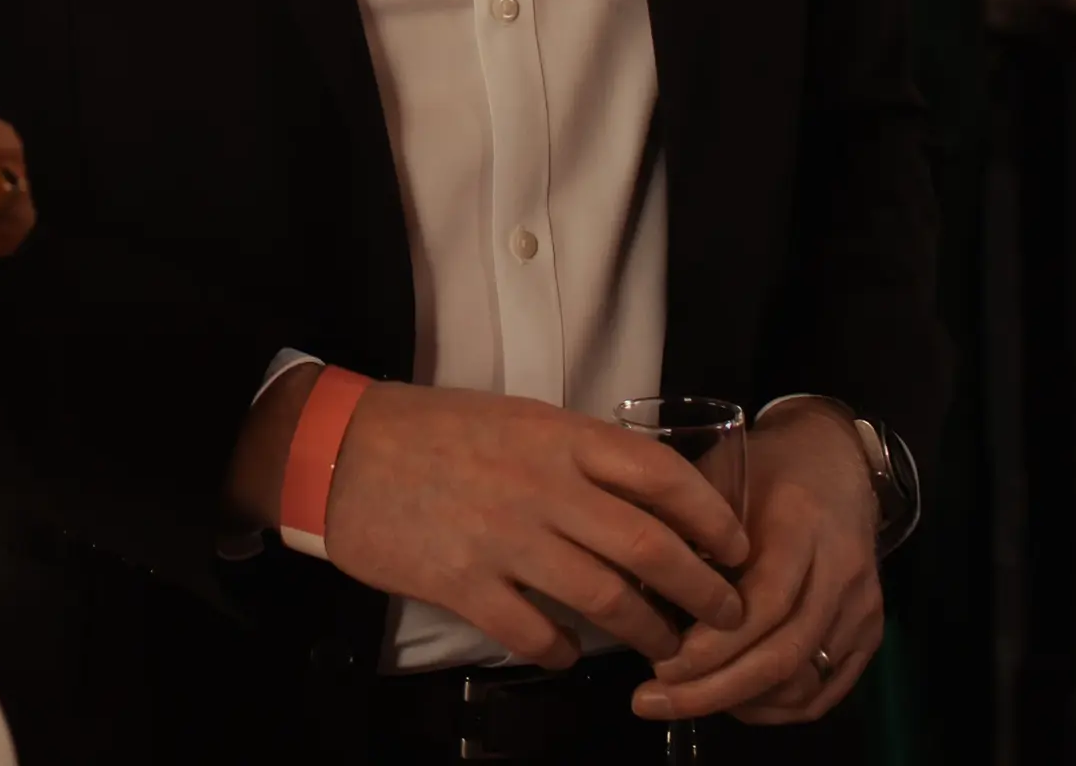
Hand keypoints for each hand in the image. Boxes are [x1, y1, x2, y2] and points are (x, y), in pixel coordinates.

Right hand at [313, 385, 752, 668]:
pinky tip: (570, 656)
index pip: (661, 474)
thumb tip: (646, 494)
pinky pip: (536, 633)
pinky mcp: (463, 584)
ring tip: (666, 649)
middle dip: (702, 590)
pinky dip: (564, 653)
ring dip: (649, 632)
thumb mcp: (515, 418)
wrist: (338, 450)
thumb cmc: (431, 431)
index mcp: (558, 436)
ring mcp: (504, 538)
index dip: (712, 517)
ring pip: (605, 598)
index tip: (736, 547)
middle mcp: (541, 486)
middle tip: (727, 614)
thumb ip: (577, 453)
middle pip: (649, 546)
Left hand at [638, 400, 880, 725]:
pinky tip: (733, 700)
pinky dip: (776, 706)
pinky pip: (825, 691)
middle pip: (783, 654)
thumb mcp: (720, 476)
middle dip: (715, 689)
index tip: (658, 664)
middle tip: (654, 701)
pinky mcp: (871, 631)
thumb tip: (635, 590)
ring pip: (804, 681)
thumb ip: (686, 528)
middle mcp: (841, 571)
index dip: (711, 645)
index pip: (762, 604)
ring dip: (740, 701)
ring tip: (684, 700)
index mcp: (800, 524)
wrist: (839, 461)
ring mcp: (861, 606)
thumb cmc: (767, 468)